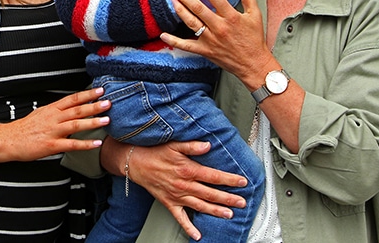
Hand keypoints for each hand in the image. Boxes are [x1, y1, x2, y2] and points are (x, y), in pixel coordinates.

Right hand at [0, 88, 109, 163]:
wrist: (9, 140)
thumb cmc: (24, 129)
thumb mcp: (40, 113)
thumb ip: (55, 111)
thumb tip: (68, 108)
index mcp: (51, 109)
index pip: (72, 99)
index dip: (87, 94)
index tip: (99, 90)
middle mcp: (53, 118)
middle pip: (77, 109)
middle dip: (94, 105)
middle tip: (108, 102)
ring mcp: (53, 131)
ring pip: (76, 124)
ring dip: (93, 122)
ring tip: (107, 120)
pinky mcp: (51, 145)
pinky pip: (72, 144)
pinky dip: (85, 143)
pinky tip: (96, 143)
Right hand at [102, 138, 247, 241]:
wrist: (135, 163)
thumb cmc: (155, 152)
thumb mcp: (174, 145)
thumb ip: (192, 146)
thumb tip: (208, 145)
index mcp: (188, 170)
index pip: (214, 176)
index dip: (229, 179)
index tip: (242, 182)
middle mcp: (184, 185)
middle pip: (211, 194)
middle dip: (228, 198)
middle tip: (242, 202)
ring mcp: (177, 196)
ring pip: (200, 206)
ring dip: (216, 211)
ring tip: (229, 214)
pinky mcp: (169, 203)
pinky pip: (180, 218)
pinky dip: (189, 227)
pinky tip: (198, 235)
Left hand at [162, 0, 272, 83]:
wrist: (254, 64)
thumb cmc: (254, 40)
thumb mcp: (255, 15)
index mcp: (231, 17)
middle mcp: (219, 27)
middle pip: (198, 8)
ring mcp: (211, 40)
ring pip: (191, 23)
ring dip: (179, 10)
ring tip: (171, 0)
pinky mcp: (206, 51)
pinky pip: (187, 46)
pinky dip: (174, 41)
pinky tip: (164, 35)